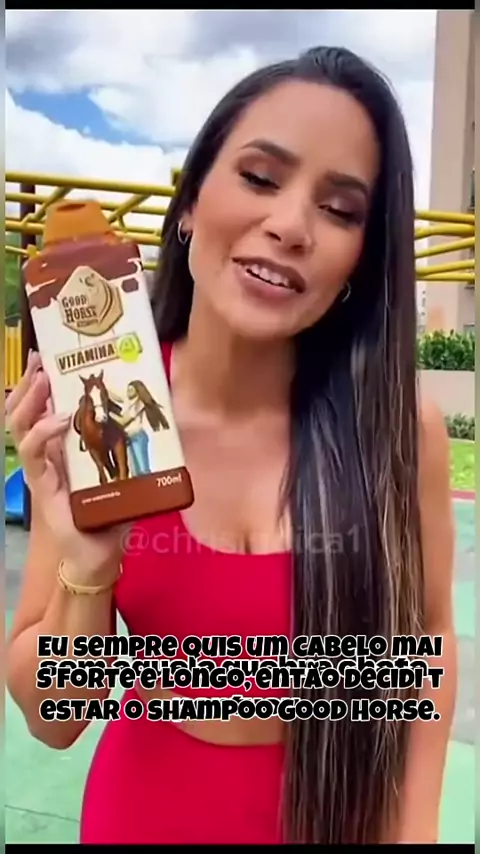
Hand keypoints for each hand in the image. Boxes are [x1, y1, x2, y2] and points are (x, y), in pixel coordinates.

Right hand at [5, 351, 128, 582]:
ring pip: (19, 426)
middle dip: (29, 382)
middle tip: (41, 360)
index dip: (39, 381)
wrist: (101, 552)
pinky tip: (61, 418)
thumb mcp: (124, 469)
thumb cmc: (112, 510)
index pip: (40, 406)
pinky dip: (44, 432)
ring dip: (31, 399)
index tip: (46, 355)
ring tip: (45, 378)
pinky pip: (34, 454)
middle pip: (22, 409)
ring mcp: (40, 469)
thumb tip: (163, 411)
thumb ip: (135, 444)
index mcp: (60, 446)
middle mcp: (45, 454)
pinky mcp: (42, 486)